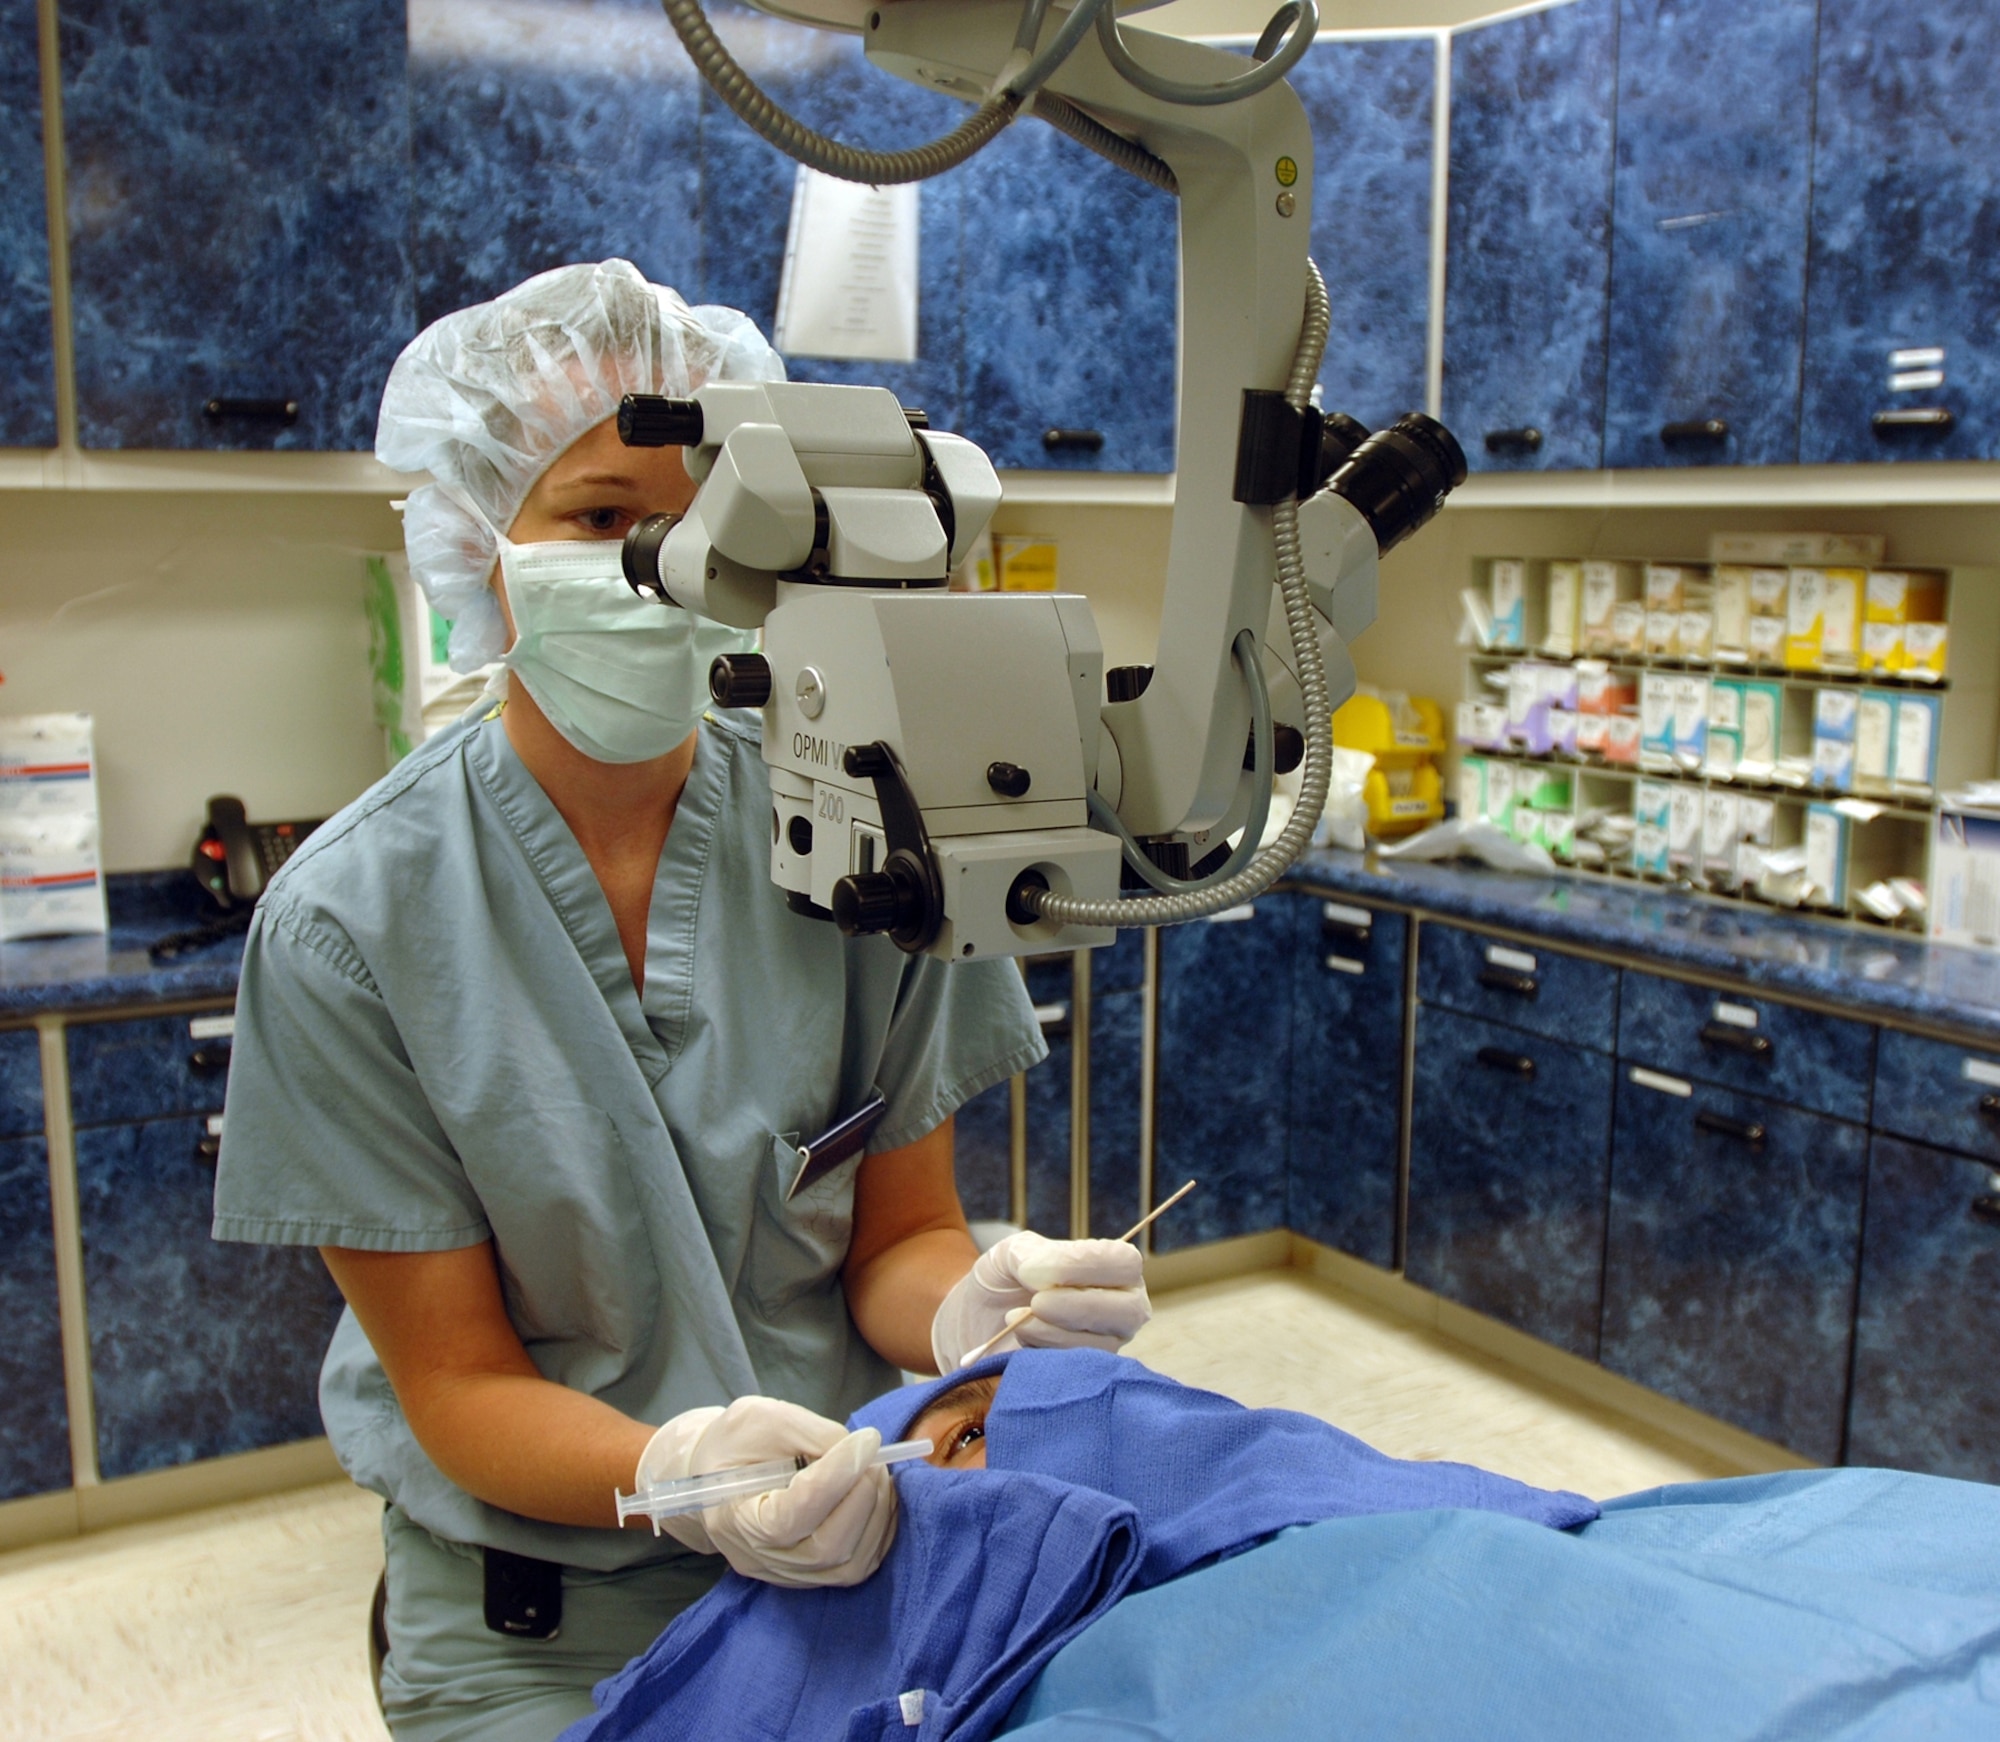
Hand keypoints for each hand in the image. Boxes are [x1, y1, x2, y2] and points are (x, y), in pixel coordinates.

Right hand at [633, 1397, 896, 1587]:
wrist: (717, 1475)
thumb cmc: (735, 1443)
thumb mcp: (760, 1417)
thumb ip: (811, 1432)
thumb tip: (861, 1451)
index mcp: (734, 1518)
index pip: (793, 1516)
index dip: (837, 1477)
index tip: (866, 1439)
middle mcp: (759, 1558)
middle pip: (826, 1549)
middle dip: (863, 1498)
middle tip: (873, 1457)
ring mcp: (786, 1574)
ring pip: (849, 1566)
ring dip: (877, 1515)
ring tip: (875, 1472)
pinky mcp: (812, 1575)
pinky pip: (858, 1566)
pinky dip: (879, 1531)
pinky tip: (877, 1496)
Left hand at [930, 1230, 1150, 1371]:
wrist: (977, 1323)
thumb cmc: (1003, 1281)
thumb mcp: (1010, 1254)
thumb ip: (1032, 1254)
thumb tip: (1043, 1277)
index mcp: (1114, 1268)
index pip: (1125, 1263)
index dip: (1085, 1264)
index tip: (1035, 1269)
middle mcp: (1123, 1308)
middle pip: (1128, 1310)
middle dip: (1078, 1306)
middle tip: (1035, 1302)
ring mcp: (1108, 1345)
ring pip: (1102, 1344)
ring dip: (1053, 1331)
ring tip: (1014, 1318)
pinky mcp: (1087, 1378)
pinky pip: (1078, 1372)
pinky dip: (1044, 1353)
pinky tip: (1020, 1340)